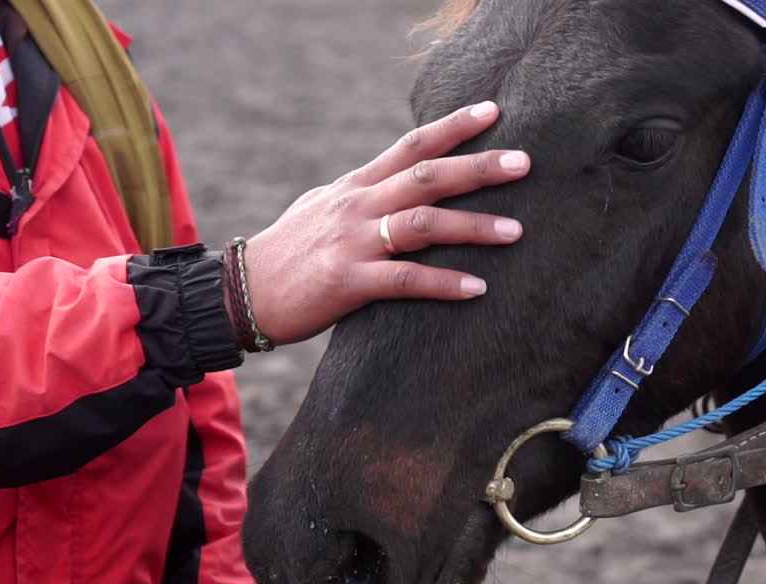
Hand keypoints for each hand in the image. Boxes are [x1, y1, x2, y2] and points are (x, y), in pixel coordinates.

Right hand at [235, 101, 527, 345]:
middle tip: (524, 163)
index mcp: (357, 186)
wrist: (241, 293)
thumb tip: (398, 184)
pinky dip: (443, 283)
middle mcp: (358, 205)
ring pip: (422, 223)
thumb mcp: (324, 210)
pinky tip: (477, 288)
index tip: (494, 110)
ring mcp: (353, 241)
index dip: (453, 126)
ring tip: (516, 231)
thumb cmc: (290, 254)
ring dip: (473, 226)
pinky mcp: (347, 281)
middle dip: (478, 167)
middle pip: (426, 176)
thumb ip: (364, 196)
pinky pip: (405, 279)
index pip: (411, 145)